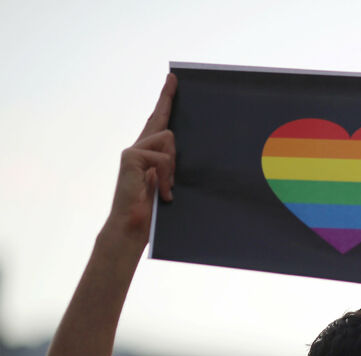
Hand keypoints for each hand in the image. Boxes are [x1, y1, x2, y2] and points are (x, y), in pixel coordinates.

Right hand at [105, 73, 176, 247]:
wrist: (132, 228)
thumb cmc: (152, 211)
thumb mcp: (168, 183)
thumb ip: (172, 166)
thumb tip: (183, 152)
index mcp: (148, 153)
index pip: (158, 121)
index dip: (165, 100)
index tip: (172, 80)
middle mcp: (138, 147)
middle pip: (159, 119)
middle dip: (167, 98)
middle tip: (174, 78)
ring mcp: (133, 150)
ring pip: (169, 140)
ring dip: (174, 166)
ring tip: (168, 188)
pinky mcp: (131, 156)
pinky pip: (162, 157)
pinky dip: (167, 177)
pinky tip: (163, 194)